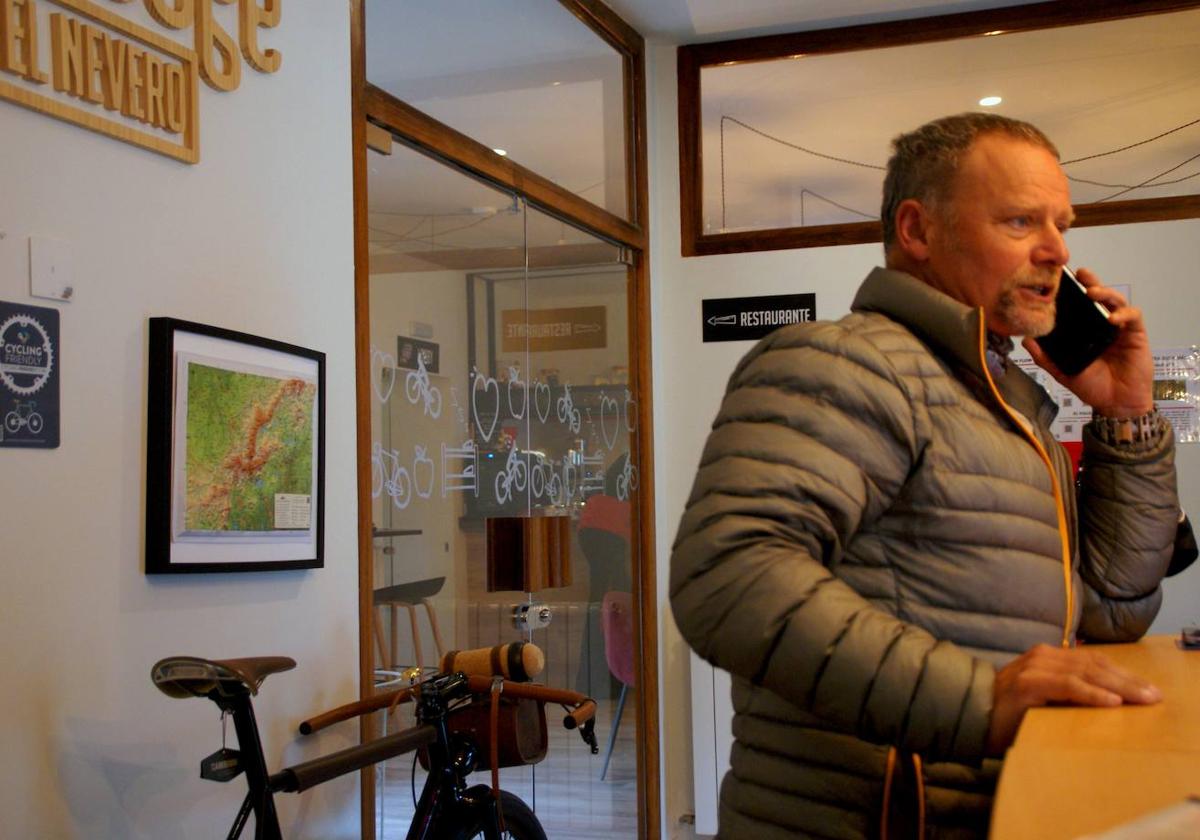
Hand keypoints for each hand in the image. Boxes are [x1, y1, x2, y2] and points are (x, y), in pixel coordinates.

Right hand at [985, 643, 1160, 755]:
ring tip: (1141, 699)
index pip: (1094, 661)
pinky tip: (1111, 702)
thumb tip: (1107, 699)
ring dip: (1117, 686)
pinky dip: (1091, 693)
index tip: (1148, 690)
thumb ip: (1066, 690)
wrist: (968, 714)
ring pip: (1085, 673)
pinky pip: (1066, 686)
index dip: (1123, 674)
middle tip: (1153, 696)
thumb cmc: (1008, 711)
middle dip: (1128, 681)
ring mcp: (1033, 668)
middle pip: (1095, 665)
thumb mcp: (1043, 696)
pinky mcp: (1026, 685)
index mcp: (1048, 656)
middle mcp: (1042, 656)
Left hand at [1023, 268, 1153, 416]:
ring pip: (1115, 301)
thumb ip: (1045, 357)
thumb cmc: (1092, 387)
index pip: (1078, 305)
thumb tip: (1026, 340)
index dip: (1072, 291)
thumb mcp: (1063, 371)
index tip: (1059, 279)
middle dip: (1090, 282)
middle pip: (1098, 297)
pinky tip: (1112, 318)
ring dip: (1105, 293)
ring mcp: (1120, 328)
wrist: (1115, 404)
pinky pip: (1133, 317)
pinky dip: (1124, 314)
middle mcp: (1102, 324)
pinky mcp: (1136, 334)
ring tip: (1092, 291)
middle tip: (1080, 274)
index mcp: (1084, 330)